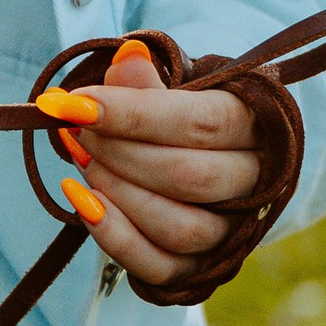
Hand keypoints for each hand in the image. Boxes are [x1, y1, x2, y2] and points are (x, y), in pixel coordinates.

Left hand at [42, 37, 258, 288]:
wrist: (204, 157)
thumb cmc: (183, 115)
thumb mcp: (173, 86)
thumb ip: (147, 80)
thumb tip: (128, 58)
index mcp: (255, 125)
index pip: (200, 122)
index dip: (131, 113)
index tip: (70, 103)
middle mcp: (254, 182)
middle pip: (188, 176)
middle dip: (118, 153)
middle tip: (74, 131)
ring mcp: (232, 231)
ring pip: (179, 227)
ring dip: (117, 194)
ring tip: (80, 162)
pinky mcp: (202, 268)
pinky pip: (160, 267)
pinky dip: (114, 238)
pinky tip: (82, 203)